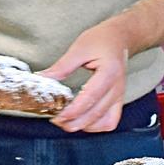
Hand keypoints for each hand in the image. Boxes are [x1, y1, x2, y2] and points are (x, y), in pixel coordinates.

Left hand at [40, 18, 131, 132]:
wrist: (119, 38)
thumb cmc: (102, 40)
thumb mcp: (79, 48)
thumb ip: (62, 67)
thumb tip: (43, 79)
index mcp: (109, 72)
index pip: (91, 97)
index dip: (74, 110)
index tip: (58, 116)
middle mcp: (117, 87)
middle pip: (97, 114)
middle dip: (75, 122)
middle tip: (56, 120)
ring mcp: (120, 95)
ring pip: (105, 122)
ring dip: (86, 126)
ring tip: (67, 122)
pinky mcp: (118, 100)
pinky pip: (110, 121)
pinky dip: (96, 125)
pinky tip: (82, 121)